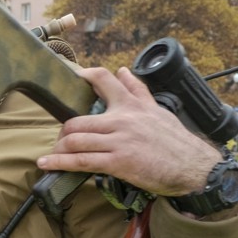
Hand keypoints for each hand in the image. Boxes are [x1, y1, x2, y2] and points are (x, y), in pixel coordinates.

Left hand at [38, 67, 221, 196]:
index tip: (71, 77)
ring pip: (75, 140)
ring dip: (59, 148)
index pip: (104, 80)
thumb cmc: (173, 140)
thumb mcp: (156, 110)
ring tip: (54, 154)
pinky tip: (46, 163)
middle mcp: (121, 120)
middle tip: (61, 140)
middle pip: (77, 120)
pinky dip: (60, 162)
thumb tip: (122, 71)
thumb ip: (137, 91)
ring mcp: (118, 141)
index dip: (83, 76)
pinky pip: (81, 161)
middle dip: (63, 132)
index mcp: (131, 105)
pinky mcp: (117, 162)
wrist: (192, 166)